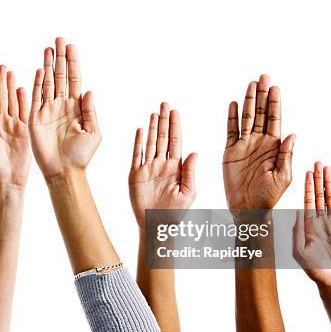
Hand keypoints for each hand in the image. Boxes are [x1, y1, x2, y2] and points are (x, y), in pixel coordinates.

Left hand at [0, 65, 29, 187]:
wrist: (8, 179)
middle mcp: (0, 121)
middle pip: (1, 97)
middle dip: (1, 81)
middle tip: (2, 66)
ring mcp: (13, 125)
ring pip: (12, 101)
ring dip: (12, 87)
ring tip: (12, 72)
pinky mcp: (24, 130)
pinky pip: (24, 112)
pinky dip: (24, 100)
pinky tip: (23, 88)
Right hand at [29, 38, 100, 177]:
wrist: (64, 171)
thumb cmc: (81, 156)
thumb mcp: (93, 132)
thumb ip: (90, 111)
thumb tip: (89, 91)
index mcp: (76, 107)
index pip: (74, 79)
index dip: (73, 63)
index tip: (71, 46)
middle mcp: (62, 105)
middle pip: (60, 76)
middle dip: (60, 57)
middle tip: (60, 39)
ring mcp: (48, 110)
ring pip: (48, 82)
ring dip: (48, 65)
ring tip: (48, 47)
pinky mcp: (36, 118)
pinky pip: (36, 97)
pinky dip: (38, 83)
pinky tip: (40, 70)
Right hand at [129, 103, 196, 225]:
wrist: (157, 226)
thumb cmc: (176, 213)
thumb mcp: (189, 192)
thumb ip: (191, 172)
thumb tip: (195, 152)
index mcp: (176, 167)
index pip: (175, 141)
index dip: (175, 126)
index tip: (175, 112)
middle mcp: (162, 165)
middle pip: (162, 138)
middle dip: (163, 121)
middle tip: (164, 104)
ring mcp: (148, 168)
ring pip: (150, 143)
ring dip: (151, 128)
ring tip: (153, 113)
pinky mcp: (135, 175)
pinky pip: (136, 155)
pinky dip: (138, 142)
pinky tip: (139, 130)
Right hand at [222, 75, 294, 209]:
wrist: (247, 208)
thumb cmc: (268, 196)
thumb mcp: (283, 176)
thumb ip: (286, 155)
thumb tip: (292, 134)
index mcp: (274, 146)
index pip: (274, 119)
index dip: (275, 103)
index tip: (275, 87)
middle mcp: (259, 142)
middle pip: (260, 113)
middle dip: (262, 95)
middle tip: (263, 77)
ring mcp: (244, 145)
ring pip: (246, 118)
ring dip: (248, 101)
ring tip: (250, 85)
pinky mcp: (230, 151)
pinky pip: (230, 131)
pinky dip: (231, 117)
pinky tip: (233, 104)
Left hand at [293, 162, 330, 287]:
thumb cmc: (312, 268)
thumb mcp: (298, 249)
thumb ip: (297, 230)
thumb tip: (297, 211)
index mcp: (308, 224)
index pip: (307, 200)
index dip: (307, 186)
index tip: (306, 172)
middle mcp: (320, 221)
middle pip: (319, 195)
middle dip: (318, 179)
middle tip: (317, 163)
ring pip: (330, 199)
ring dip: (329, 184)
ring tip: (328, 169)